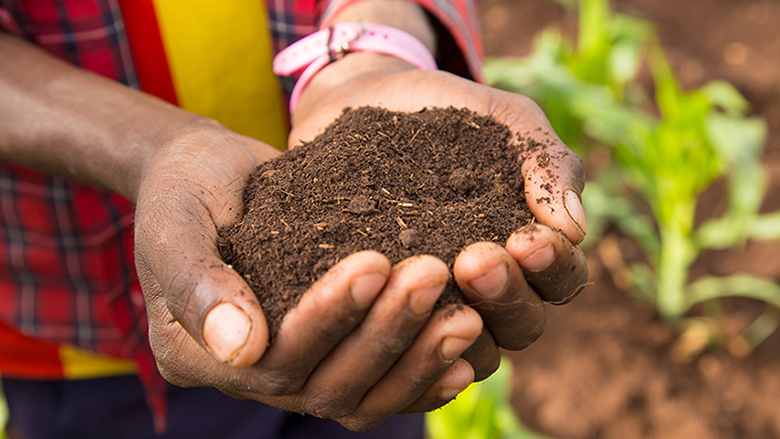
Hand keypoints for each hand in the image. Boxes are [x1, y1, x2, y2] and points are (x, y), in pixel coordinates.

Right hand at [133, 124, 482, 430]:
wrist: (210, 176)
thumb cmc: (183, 189)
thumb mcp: (174, 221)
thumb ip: (195, 282)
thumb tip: (240, 350)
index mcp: (200, 355)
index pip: (272, 360)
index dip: (327, 317)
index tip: (375, 261)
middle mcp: (252, 377)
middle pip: (328, 386)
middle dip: (386, 334)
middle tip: (434, 276)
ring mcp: (297, 370)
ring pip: (364, 394)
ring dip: (418, 356)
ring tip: (468, 315)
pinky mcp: (333, 352)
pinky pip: (382, 383)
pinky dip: (425, 372)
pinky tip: (469, 345)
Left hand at [291, 52, 588, 379]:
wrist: (366, 102)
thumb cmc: (446, 113)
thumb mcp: (503, 122)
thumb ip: (545, 163)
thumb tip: (575, 227)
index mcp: (529, 253)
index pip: (561, 280)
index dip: (552, 268)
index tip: (529, 241)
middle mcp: (488, 292)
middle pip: (520, 323)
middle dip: (505, 294)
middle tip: (476, 260)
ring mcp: (436, 306)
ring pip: (465, 345)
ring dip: (458, 323)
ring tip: (433, 279)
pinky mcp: (381, 308)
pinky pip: (399, 344)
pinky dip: (399, 334)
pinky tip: (382, 305)